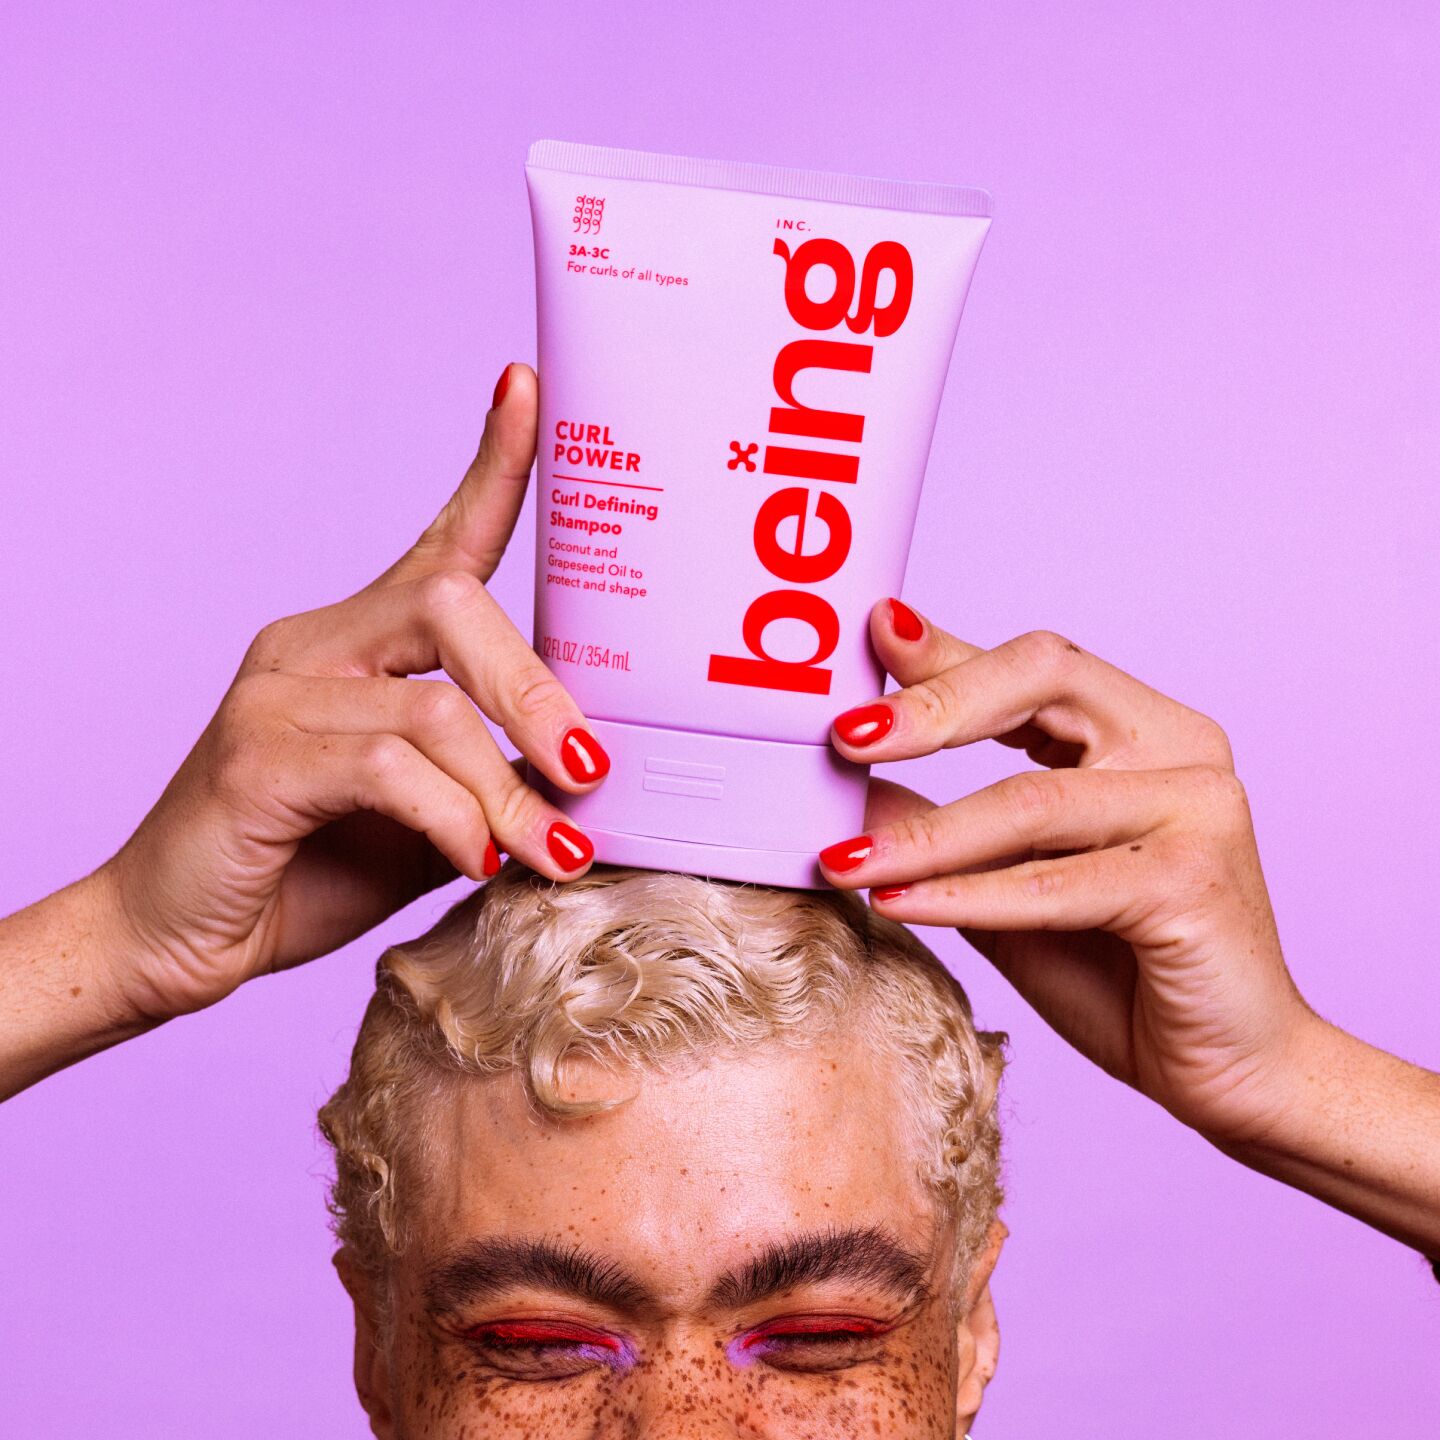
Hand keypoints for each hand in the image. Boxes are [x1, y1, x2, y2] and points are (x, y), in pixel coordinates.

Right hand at [100, 364, 604, 1021]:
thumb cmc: (306, 867)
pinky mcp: (256, 759)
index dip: (494, 467)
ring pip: (433, 702)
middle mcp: (314, 645)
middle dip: (538, 693)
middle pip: (454, 606)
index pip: (441, 541)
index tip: (532, 390)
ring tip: (552, 851)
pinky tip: (478, 862)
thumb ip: (490, 779)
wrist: (177, 939)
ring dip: (507, 787)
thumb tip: (592, 778)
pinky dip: (452, 817)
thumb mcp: (428, 819)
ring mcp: (277, 693)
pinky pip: (384, 765)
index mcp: (359, 643)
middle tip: (592, 771)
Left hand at [819, 601, 1312, 1148]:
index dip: (945, 654)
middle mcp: (1178, 747)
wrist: (1232, 1073)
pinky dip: (968, 897)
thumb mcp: (1004, 885)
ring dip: (925, 835)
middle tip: (844, 736)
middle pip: (1045, 679)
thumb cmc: (1122, 975)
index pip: (1032, 667)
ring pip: (1032, 798)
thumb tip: (845, 785)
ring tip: (843, 859)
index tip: (870, 635)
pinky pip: (1055, 880)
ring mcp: (1197, 807)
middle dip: (934, 706)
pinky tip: (899, 904)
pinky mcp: (1195, 880)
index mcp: (1140, 730)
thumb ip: (940, 828)